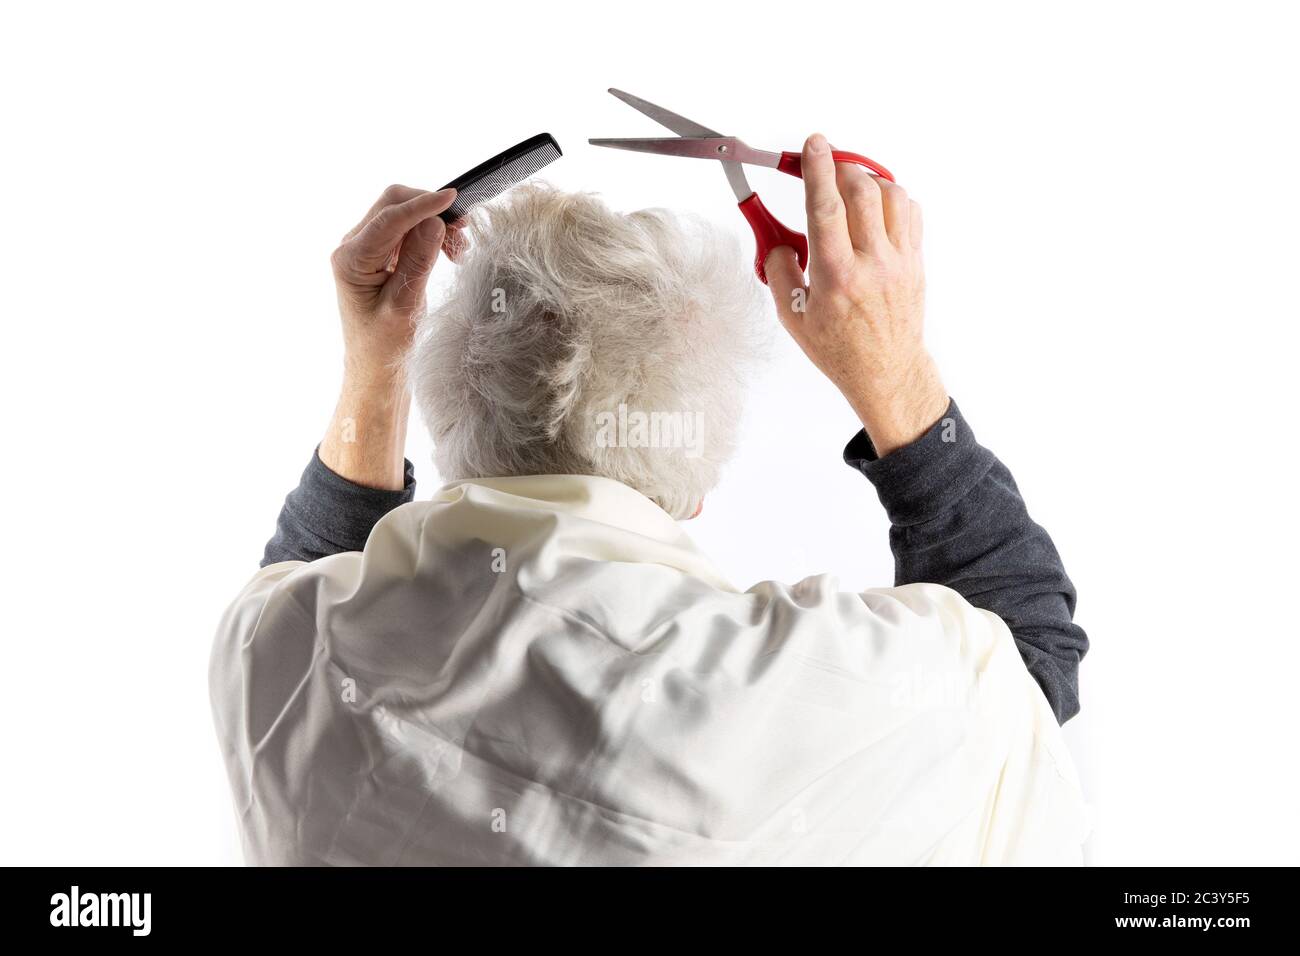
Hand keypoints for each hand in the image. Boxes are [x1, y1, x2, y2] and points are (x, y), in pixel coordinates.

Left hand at [319, 185, 457, 489]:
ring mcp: (364, 248)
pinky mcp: (379, 254)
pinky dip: (429, 232)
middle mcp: (351, 247)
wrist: (375, 369)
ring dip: (433, 222)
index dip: (423, 205)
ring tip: (459, 249)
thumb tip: (434, 223)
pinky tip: (448, 252)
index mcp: (350, 260)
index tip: (453, 198)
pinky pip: (406, 229)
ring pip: (402, 214)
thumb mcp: (406, 307)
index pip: (389, 219)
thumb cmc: (386, 347)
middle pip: (392, 204)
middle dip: (429, 209)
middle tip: (463, 231)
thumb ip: (418, 262)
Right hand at [765, 134, 948, 455]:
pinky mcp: (915, 260)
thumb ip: (779, 272)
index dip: (818, 168)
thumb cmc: (838, 348)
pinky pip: (909, 211)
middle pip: (861, 190)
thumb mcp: (792, 317)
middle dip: (839, 168)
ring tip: (847, 189)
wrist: (885, 370)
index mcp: (836, 277)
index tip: (814, 143)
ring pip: (890, 194)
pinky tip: (873, 209)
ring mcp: (899, 260)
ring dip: (866, 181)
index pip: (827, 207)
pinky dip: (890, 198)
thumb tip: (777, 240)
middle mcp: (871, 263)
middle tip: (824, 166)